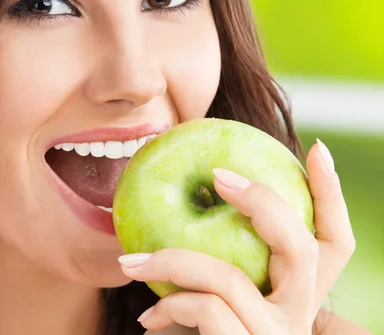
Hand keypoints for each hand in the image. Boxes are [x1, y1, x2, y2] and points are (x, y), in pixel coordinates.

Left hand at [118, 140, 355, 334]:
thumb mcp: (221, 299)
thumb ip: (221, 267)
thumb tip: (186, 210)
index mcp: (298, 295)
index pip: (335, 242)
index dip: (332, 196)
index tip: (315, 148)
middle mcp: (299, 315)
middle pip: (304, 248)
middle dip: (261, 202)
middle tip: (217, 176)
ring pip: (228, 278)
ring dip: (170, 262)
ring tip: (130, 262)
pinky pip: (206, 311)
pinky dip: (171, 306)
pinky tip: (149, 318)